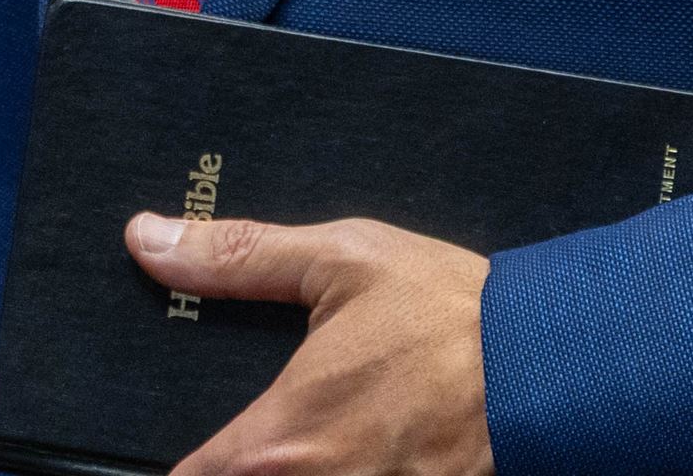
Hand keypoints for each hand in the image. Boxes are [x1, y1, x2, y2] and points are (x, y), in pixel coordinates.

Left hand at [126, 211, 493, 475]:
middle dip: (232, 466)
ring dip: (285, 470)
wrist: (545, 364)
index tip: (171, 438)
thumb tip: (147, 239)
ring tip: (308, 435)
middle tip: (245, 433)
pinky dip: (330, 475)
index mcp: (280, 441)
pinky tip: (346, 445)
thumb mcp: (341, 260)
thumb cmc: (443, 311)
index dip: (174, 463)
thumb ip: (239, 258)